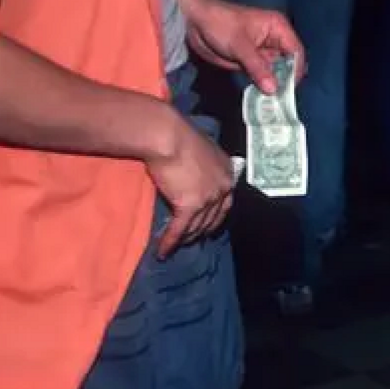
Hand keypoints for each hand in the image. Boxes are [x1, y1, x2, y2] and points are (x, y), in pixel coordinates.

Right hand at [143, 111, 234, 257]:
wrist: (168, 136)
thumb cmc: (179, 137)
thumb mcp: (201, 150)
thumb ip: (204, 165)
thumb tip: (196, 173)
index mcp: (227, 173)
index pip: (225, 203)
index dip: (215, 217)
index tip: (207, 226)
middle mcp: (223, 187)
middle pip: (213, 218)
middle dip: (201, 231)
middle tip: (190, 239)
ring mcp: (208, 198)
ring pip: (197, 226)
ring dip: (185, 238)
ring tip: (176, 246)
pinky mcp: (190, 206)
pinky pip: (179, 229)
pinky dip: (170, 242)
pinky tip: (162, 252)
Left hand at [182, 0, 305, 94]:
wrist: (194, 21)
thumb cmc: (220, 24)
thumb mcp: (240, 45)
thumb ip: (257, 67)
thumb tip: (274, 89)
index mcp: (278, 29)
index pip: (296, 51)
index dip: (295, 70)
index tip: (289, 88)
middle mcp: (275, 40)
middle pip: (288, 63)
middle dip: (285, 80)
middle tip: (281, 99)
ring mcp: (263, 52)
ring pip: (276, 71)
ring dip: (274, 85)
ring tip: (272, 101)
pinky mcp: (251, 61)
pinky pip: (262, 75)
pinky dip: (262, 85)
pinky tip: (262, 97)